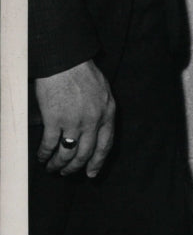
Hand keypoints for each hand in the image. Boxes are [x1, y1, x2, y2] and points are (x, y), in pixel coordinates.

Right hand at [34, 59, 115, 177]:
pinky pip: (49, 145)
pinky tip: (42, 157)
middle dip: (75, 167)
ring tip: (53, 168)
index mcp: (107, 112)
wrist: (65, 62)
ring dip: (58, 164)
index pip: (106, 144)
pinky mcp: (55, 120)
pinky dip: (45, 154)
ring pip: (67, 153)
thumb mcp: (102, 91)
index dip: (98, 162)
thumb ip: (101, 110)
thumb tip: (96, 128)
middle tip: (68, 173)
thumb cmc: (82, 72)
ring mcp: (74, 122)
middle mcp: (93, 120)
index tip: (91, 173)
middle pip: (85, 153)